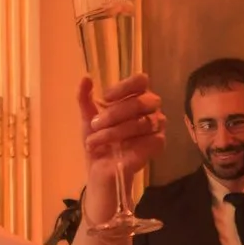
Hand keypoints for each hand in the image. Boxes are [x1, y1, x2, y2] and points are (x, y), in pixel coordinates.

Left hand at [77, 73, 165, 203]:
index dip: (124, 87)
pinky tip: (115, 149)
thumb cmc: (98, 138)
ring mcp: (157, 126)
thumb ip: (84, 97)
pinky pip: (148, 138)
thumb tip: (85, 77)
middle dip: (114, 113)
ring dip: (113, 132)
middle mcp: (150, 108)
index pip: (141, 81)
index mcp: (136, 96)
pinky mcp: (158, 143)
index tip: (104, 97)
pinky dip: (126, 143)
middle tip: (94, 124)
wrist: (100, 167)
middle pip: (141, 101)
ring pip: (141, 122)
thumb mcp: (87, 117)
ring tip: (94, 141)